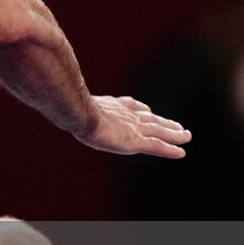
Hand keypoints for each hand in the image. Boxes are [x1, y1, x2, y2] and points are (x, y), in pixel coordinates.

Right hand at [72, 96, 190, 158]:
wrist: (80, 114)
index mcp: (112, 106)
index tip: (148, 110)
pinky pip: (158, 146)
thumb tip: (57, 92)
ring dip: (174, 134)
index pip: (131, 107)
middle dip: (164, 122)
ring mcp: (133, 128)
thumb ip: (71, 100)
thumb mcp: (71, 102)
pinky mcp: (136, 142)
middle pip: (150, 119)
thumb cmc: (72, 108)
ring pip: (159, 132)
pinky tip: (181, 153)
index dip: (141, 109)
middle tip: (177, 125)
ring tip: (186, 136)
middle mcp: (126, 116)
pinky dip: (170, 149)